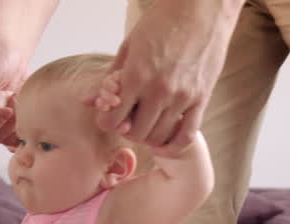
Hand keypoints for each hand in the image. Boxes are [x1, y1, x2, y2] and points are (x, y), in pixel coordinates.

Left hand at [97, 0, 237, 156]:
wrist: (201, 9)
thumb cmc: (163, 22)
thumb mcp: (129, 46)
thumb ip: (110, 77)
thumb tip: (87, 101)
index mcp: (136, 76)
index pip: (113, 120)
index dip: (106, 122)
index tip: (108, 117)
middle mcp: (159, 91)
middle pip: (135, 133)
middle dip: (126, 130)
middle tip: (127, 120)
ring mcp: (182, 97)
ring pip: (159, 137)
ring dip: (148, 136)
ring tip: (145, 125)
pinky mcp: (201, 99)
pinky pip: (186, 136)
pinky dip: (173, 145)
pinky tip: (164, 142)